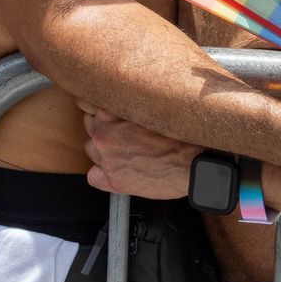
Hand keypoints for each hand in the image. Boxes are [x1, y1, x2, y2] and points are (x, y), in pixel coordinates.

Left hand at [80, 106, 198, 198]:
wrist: (193, 163)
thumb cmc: (180, 135)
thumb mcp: (153, 107)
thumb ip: (131, 104)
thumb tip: (122, 100)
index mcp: (112, 112)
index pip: (88, 103)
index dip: (99, 108)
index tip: (106, 110)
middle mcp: (103, 134)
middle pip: (90, 125)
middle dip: (103, 127)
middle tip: (123, 132)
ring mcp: (106, 159)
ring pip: (91, 149)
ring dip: (103, 149)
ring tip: (125, 151)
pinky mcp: (112, 181)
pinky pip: (93, 176)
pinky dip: (102, 174)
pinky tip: (118, 170)